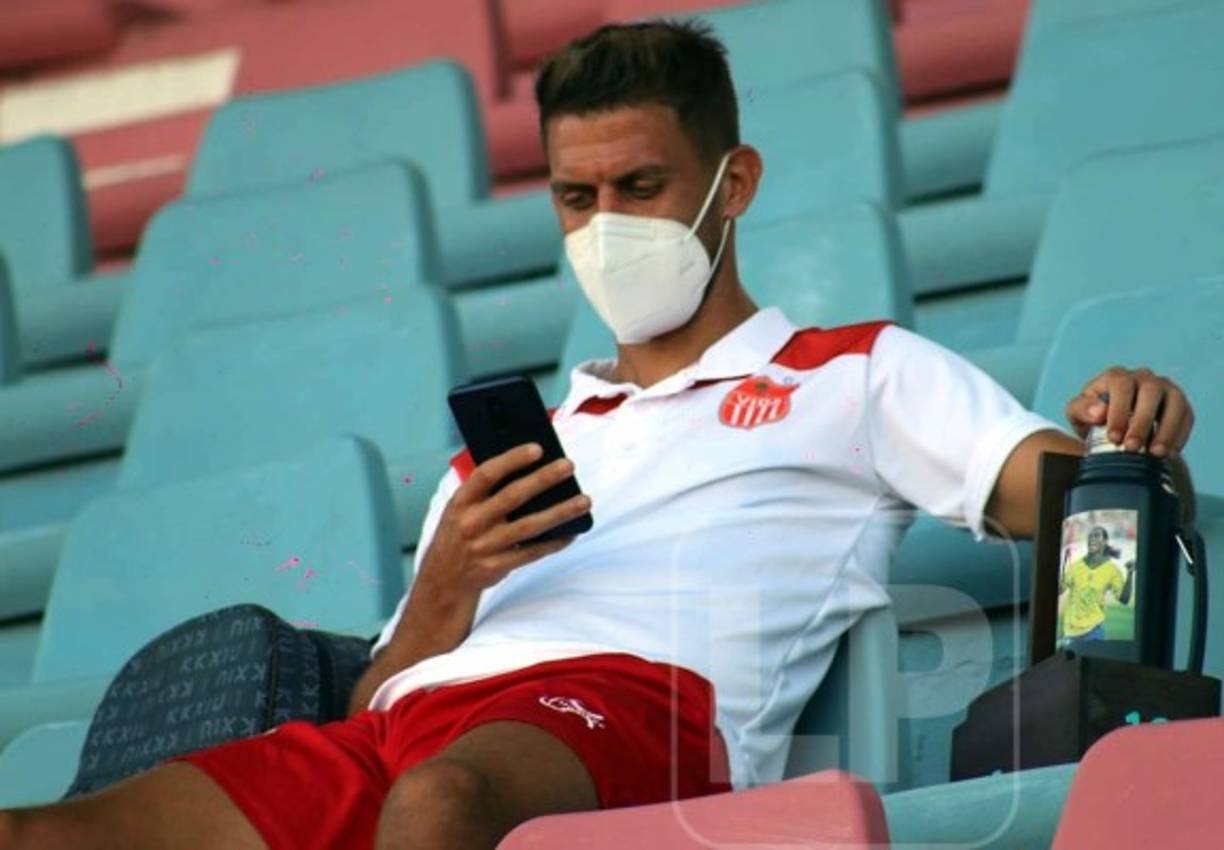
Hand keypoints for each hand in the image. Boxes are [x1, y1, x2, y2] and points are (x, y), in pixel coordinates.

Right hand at [419, 443, 590, 596]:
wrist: (443, 580)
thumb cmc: (460, 533)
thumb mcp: (460, 509)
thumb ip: (486, 491)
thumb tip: (530, 469)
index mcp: (460, 502)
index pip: (486, 474)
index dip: (511, 460)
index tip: (537, 448)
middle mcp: (470, 523)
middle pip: (512, 497)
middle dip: (543, 479)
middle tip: (568, 466)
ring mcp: (484, 547)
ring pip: (529, 526)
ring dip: (560, 512)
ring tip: (584, 500)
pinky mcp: (496, 567)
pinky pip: (532, 553)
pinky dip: (554, 542)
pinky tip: (572, 532)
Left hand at [1064, 366, 1193, 457]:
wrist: (1113, 430)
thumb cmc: (1093, 417)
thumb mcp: (1077, 414)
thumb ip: (1081, 409)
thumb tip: (1099, 412)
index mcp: (1116, 377)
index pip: (1121, 386)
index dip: (1119, 411)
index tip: (1113, 438)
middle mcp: (1143, 377)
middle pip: (1150, 391)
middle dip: (1142, 421)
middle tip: (1132, 448)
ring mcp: (1165, 389)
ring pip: (1175, 402)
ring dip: (1167, 428)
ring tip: (1156, 454)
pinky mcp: (1180, 405)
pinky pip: (1187, 416)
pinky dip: (1179, 435)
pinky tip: (1169, 453)